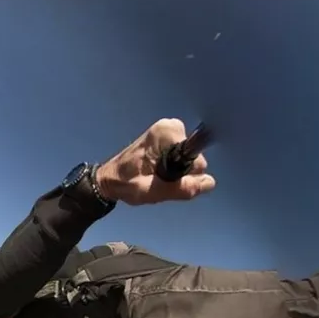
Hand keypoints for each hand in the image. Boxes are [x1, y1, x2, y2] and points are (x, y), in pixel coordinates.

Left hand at [95, 118, 215, 205]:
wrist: (109, 179)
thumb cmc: (126, 183)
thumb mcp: (153, 191)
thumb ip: (182, 188)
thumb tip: (209, 182)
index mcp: (165, 134)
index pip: (196, 159)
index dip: (185, 174)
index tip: (164, 178)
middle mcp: (170, 127)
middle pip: (195, 159)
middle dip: (181, 174)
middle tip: (158, 180)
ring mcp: (170, 131)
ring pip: (190, 160)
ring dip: (177, 173)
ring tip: (156, 177)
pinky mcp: (168, 138)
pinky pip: (183, 158)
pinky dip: (174, 168)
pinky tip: (158, 172)